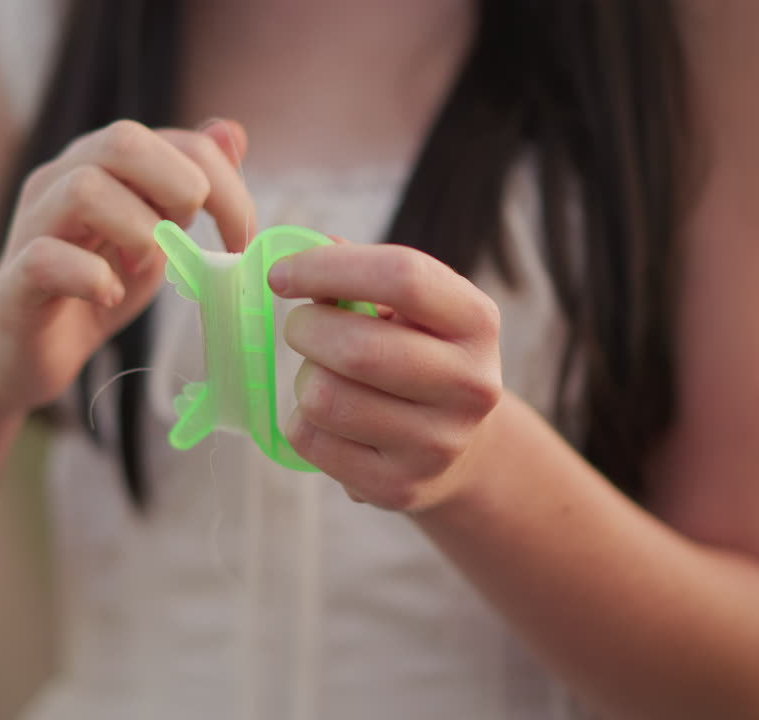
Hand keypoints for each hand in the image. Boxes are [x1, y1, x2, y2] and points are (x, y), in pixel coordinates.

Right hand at [0, 118, 254, 411]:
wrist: (25, 349)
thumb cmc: (94, 287)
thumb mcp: (157, 236)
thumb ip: (189, 188)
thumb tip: (233, 133)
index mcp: (104, 164)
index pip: (175, 140)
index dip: (224, 185)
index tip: (242, 239)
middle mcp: (63, 179)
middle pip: (123, 141)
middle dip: (179, 188)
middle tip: (189, 239)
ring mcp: (34, 224)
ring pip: (84, 189)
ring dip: (137, 232)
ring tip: (143, 268)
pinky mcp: (16, 277)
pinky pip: (46, 258)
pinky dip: (91, 278)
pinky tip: (109, 297)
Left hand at [268, 243, 502, 511]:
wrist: (461, 448)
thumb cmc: (418, 355)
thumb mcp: (412, 309)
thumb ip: (360, 274)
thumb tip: (301, 250)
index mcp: (477, 322)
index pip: (403, 276)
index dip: (329, 267)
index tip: (282, 274)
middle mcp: (470, 385)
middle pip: (357, 348)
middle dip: (306, 329)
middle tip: (300, 327)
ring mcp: (437, 444)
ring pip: (325, 398)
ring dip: (304, 378)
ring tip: (322, 374)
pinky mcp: (398, 487)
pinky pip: (311, 440)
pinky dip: (301, 420)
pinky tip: (327, 417)